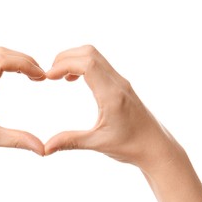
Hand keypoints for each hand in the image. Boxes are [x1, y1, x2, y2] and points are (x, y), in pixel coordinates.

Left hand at [0, 47, 45, 164]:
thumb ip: (19, 140)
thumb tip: (44, 150)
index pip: (1, 61)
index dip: (24, 64)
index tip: (41, 76)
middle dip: (23, 60)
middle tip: (41, 75)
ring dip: (15, 61)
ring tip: (32, 74)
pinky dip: (6, 64)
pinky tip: (17, 75)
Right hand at [45, 45, 178, 169]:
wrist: (156, 147)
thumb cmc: (132, 146)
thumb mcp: (98, 144)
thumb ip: (70, 142)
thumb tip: (45, 148)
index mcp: (112, 95)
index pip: (87, 64)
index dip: (64, 64)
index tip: (48, 77)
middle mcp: (117, 83)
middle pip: (89, 53)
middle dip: (65, 58)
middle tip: (50, 75)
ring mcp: (120, 82)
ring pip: (95, 56)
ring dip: (74, 60)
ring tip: (59, 76)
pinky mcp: (120, 85)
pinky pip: (99, 65)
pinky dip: (82, 65)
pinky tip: (73, 81)